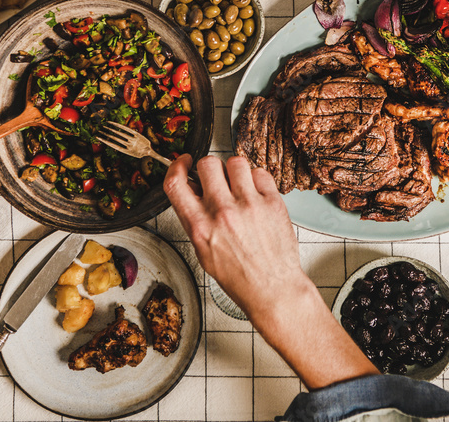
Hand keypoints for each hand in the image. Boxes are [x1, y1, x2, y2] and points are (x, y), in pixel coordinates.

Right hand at [163, 155, 308, 319]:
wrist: (271, 287)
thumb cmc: (239, 275)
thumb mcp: (204, 251)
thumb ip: (195, 219)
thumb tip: (192, 189)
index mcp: (200, 226)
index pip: (176, 183)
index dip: (177, 166)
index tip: (184, 161)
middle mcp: (223, 213)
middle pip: (208, 163)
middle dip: (210, 168)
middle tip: (217, 179)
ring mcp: (249, 205)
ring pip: (236, 162)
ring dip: (235, 171)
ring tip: (239, 186)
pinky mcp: (272, 202)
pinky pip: (261, 172)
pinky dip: (257, 179)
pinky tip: (256, 194)